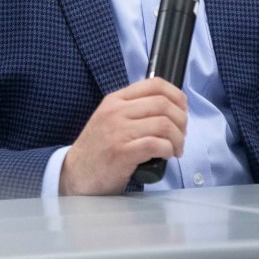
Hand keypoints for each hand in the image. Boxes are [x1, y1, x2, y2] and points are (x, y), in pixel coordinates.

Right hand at [60, 77, 186, 195]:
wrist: (75, 174)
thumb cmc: (98, 149)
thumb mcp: (110, 119)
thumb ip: (133, 110)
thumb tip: (169, 109)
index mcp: (115, 100)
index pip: (154, 84)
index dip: (176, 95)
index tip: (183, 108)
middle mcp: (116, 112)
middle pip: (163, 104)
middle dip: (181, 120)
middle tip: (182, 134)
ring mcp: (118, 131)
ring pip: (163, 124)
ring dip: (178, 138)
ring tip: (176, 148)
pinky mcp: (122, 152)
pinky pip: (156, 144)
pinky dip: (168, 150)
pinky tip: (167, 155)